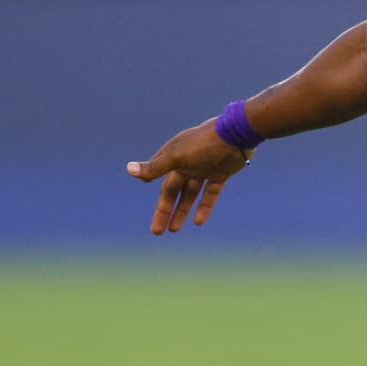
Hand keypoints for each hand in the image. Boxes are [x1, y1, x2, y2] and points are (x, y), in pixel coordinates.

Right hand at [126, 118, 251, 235]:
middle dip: (165, 210)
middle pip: (173, 190)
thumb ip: (154, 167)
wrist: (238, 134)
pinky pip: (210, 193)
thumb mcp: (177, 157)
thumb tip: (129, 169)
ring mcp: (205, 168)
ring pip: (190, 193)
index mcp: (174, 155)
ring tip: (174, 230)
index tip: (144, 191)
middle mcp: (188, 162)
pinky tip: (198, 221)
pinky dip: (204, 206)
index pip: (158, 175)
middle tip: (157, 231)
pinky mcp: (221, 173)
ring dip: (182, 210)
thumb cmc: (204, 143)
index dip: (151, 187)